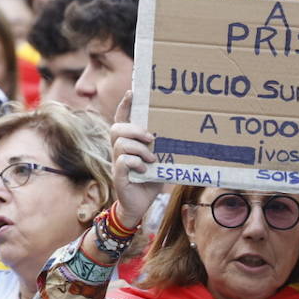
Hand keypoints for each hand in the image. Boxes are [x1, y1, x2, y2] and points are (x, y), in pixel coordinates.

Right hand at [110, 93, 163, 227]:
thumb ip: (162, 147)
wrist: (139, 206)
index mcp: (128, 144)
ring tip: (152, 160)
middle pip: (117, 129)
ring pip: (121, 144)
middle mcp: (119, 151)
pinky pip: (122, 162)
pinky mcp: (118, 176)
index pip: (121, 120)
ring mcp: (117, 163)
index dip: (125, 106)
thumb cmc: (150, 180)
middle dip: (134, 130)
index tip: (132, 92)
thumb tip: (181, 132)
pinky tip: (145, 170)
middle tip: (151, 138)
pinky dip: (136, 164)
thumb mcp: (158, 160)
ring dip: (140, 150)